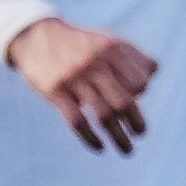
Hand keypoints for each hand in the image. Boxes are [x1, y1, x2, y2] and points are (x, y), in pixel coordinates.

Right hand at [7, 16, 155, 154]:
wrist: (36, 36)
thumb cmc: (80, 43)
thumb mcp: (108, 40)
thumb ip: (131, 57)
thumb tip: (149, 80)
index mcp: (113, 50)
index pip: (140, 81)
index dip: (141, 92)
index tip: (136, 99)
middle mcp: (96, 64)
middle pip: (125, 101)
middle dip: (136, 122)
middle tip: (141, 134)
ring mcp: (75, 79)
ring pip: (104, 115)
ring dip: (118, 137)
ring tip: (127, 149)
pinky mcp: (55, 92)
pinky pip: (77, 121)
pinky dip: (91, 138)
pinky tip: (99, 147)